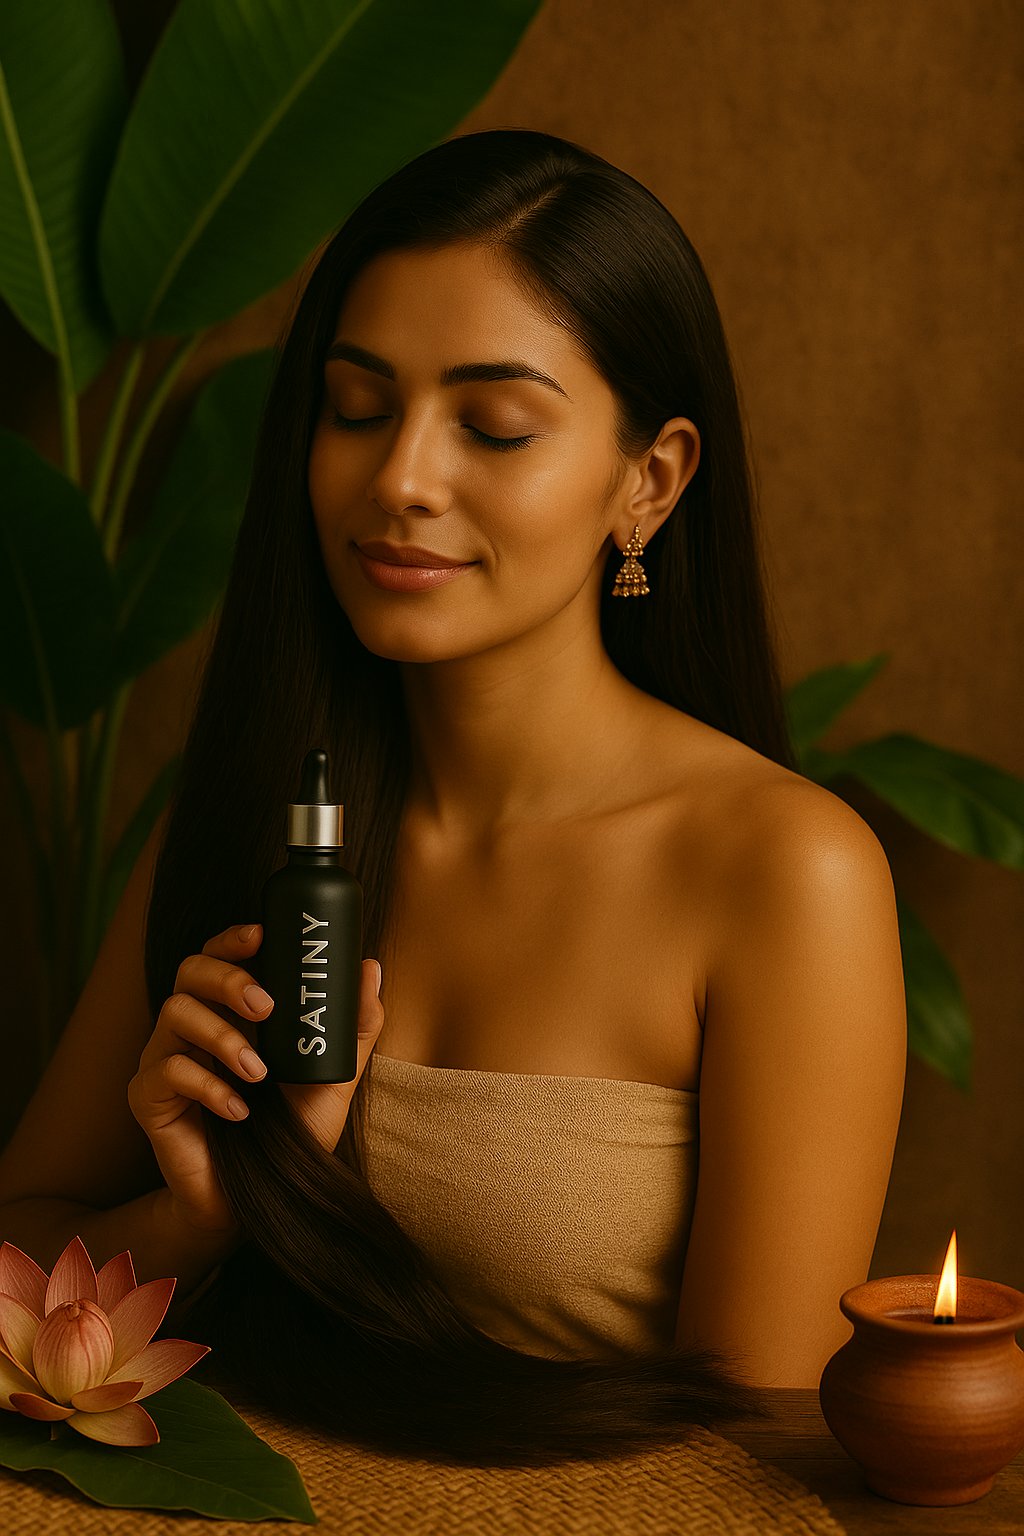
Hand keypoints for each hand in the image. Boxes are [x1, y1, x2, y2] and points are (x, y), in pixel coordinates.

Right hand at [128, 923, 383, 1237]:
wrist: (256, 1201)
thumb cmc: (289, 1132)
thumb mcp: (332, 1079)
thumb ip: (354, 1028)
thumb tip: (370, 968)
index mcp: (231, 1012)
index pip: (218, 955)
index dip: (232, 938)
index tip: (262, 935)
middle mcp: (194, 1026)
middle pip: (189, 970)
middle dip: (228, 978)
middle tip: (266, 1006)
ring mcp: (166, 1058)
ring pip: (173, 1013)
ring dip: (222, 1036)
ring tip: (259, 1072)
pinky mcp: (148, 1097)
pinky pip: (165, 1072)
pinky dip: (208, 1085)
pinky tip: (239, 1110)